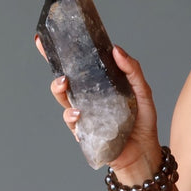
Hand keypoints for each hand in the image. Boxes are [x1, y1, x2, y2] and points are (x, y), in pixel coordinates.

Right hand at [35, 36, 162, 173]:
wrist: (144, 152)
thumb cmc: (142, 121)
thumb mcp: (142, 91)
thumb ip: (132, 70)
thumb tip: (116, 50)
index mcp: (100, 84)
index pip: (79, 65)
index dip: (62, 53)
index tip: (46, 38)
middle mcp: (88, 97)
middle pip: (65, 78)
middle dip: (53, 63)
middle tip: (51, 53)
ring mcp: (84, 114)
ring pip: (63, 98)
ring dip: (59, 89)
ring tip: (64, 82)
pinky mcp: (83, 132)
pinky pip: (72, 122)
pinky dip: (72, 115)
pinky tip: (78, 112)